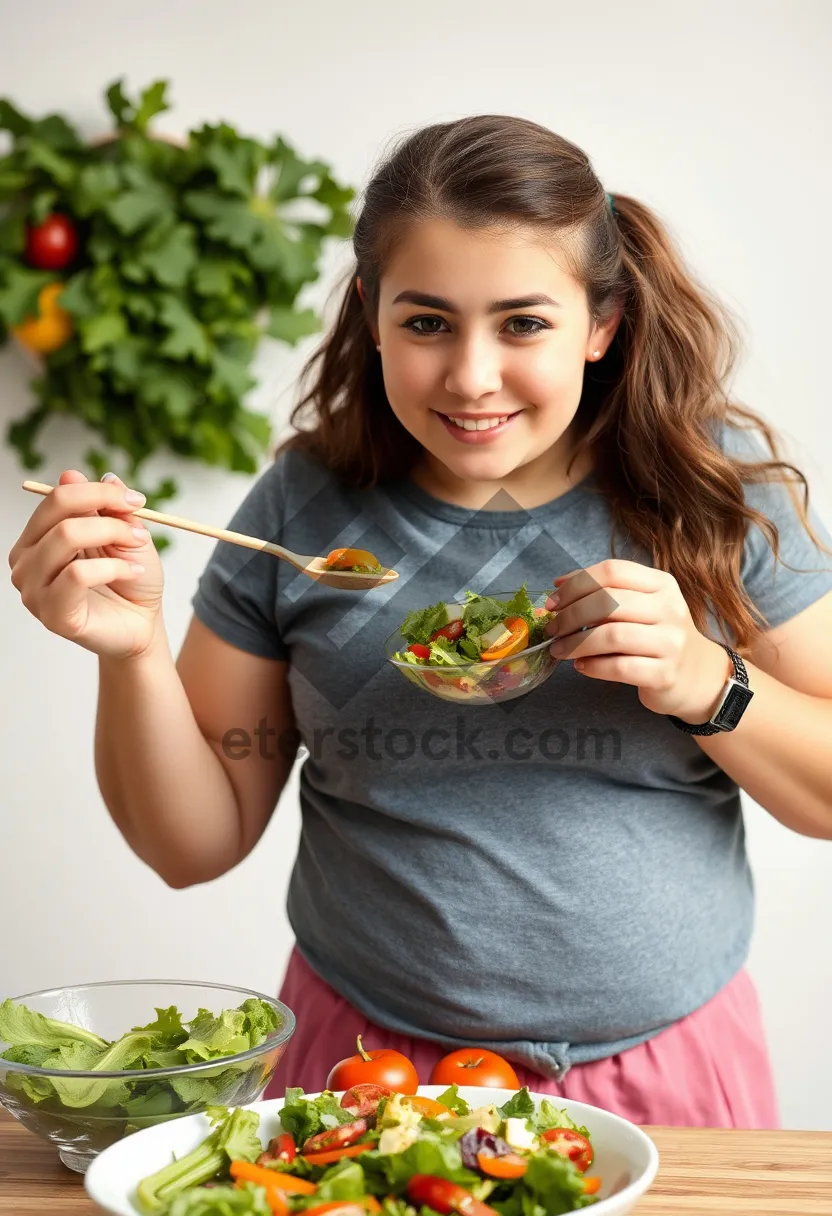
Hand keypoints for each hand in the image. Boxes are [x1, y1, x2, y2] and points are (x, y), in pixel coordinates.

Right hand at [8, 469, 164, 659]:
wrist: (143, 624)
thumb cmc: (129, 579)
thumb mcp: (124, 533)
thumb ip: (103, 505)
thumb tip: (74, 474)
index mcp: (37, 537)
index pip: (57, 497)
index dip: (99, 491)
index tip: (137, 500)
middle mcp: (26, 561)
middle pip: (59, 513)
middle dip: (110, 513)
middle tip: (141, 529)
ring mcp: (33, 589)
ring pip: (67, 537)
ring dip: (114, 538)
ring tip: (137, 554)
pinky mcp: (51, 614)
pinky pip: (77, 574)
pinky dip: (113, 567)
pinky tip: (130, 573)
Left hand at [545, 559, 732, 721]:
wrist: (697, 676)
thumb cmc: (657, 636)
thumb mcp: (640, 606)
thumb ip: (603, 593)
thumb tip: (557, 585)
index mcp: (662, 584)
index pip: (612, 571)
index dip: (576, 584)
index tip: (553, 601)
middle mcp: (670, 608)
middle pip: (608, 601)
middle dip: (571, 615)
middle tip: (552, 629)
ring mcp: (671, 642)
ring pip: (612, 635)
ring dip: (576, 643)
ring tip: (559, 650)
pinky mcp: (665, 674)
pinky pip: (619, 667)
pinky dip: (593, 666)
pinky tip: (581, 666)